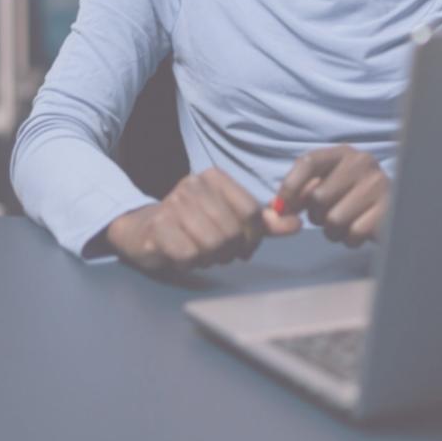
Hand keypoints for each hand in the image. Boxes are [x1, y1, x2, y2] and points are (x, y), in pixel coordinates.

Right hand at [105, 168, 288, 273]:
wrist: (143, 229)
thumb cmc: (193, 225)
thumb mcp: (231, 219)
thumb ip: (266, 222)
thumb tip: (299, 224)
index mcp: (214, 177)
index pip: (252, 213)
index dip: (253, 237)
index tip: (244, 245)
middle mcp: (193, 185)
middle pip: (233, 232)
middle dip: (229, 251)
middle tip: (218, 252)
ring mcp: (173, 204)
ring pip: (212, 245)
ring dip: (210, 258)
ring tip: (200, 252)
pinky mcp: (158, 227)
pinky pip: (190, 255)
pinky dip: (190, 263)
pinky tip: (182, 255)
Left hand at [272, 145, 390, 246]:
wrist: (398, 209)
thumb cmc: (354, 198)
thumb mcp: (329, 185)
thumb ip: (302, 192)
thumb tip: (276, 209)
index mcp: (344, 153)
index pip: (308, 162)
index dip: (289, 187)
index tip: (281, 208)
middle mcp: (363, 163)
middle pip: (318, 197)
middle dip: (317, 215)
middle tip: (330, 214)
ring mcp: (378, 185)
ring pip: (334, 219)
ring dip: (333, 230)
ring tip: (346, 223)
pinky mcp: (388, 210)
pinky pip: (352, 234)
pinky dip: (350, 239)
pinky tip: (360, 230)